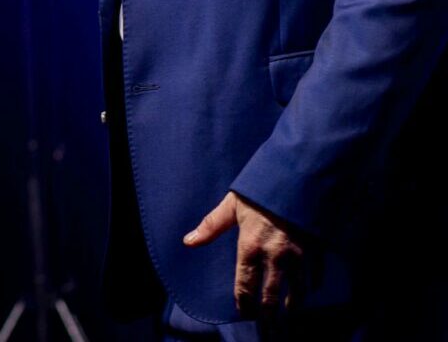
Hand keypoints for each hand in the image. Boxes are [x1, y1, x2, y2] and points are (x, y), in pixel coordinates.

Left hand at [184, 191, 307, 317]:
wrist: (299, 178)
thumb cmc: (261, 191)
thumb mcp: (232, 205)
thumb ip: (211, 226)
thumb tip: (188, 242)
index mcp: (251, 246)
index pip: (245, 285)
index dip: (244, 304)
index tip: (244, 314)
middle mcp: (275, 256)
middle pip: (271, 296)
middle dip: (269, 314)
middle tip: (267, 327)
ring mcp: (299, 256)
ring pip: (297, 291)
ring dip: (292, 306)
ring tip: (287, 315)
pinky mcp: (317, 250)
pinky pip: (315, 276)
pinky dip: (311, 287)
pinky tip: (308, 293)